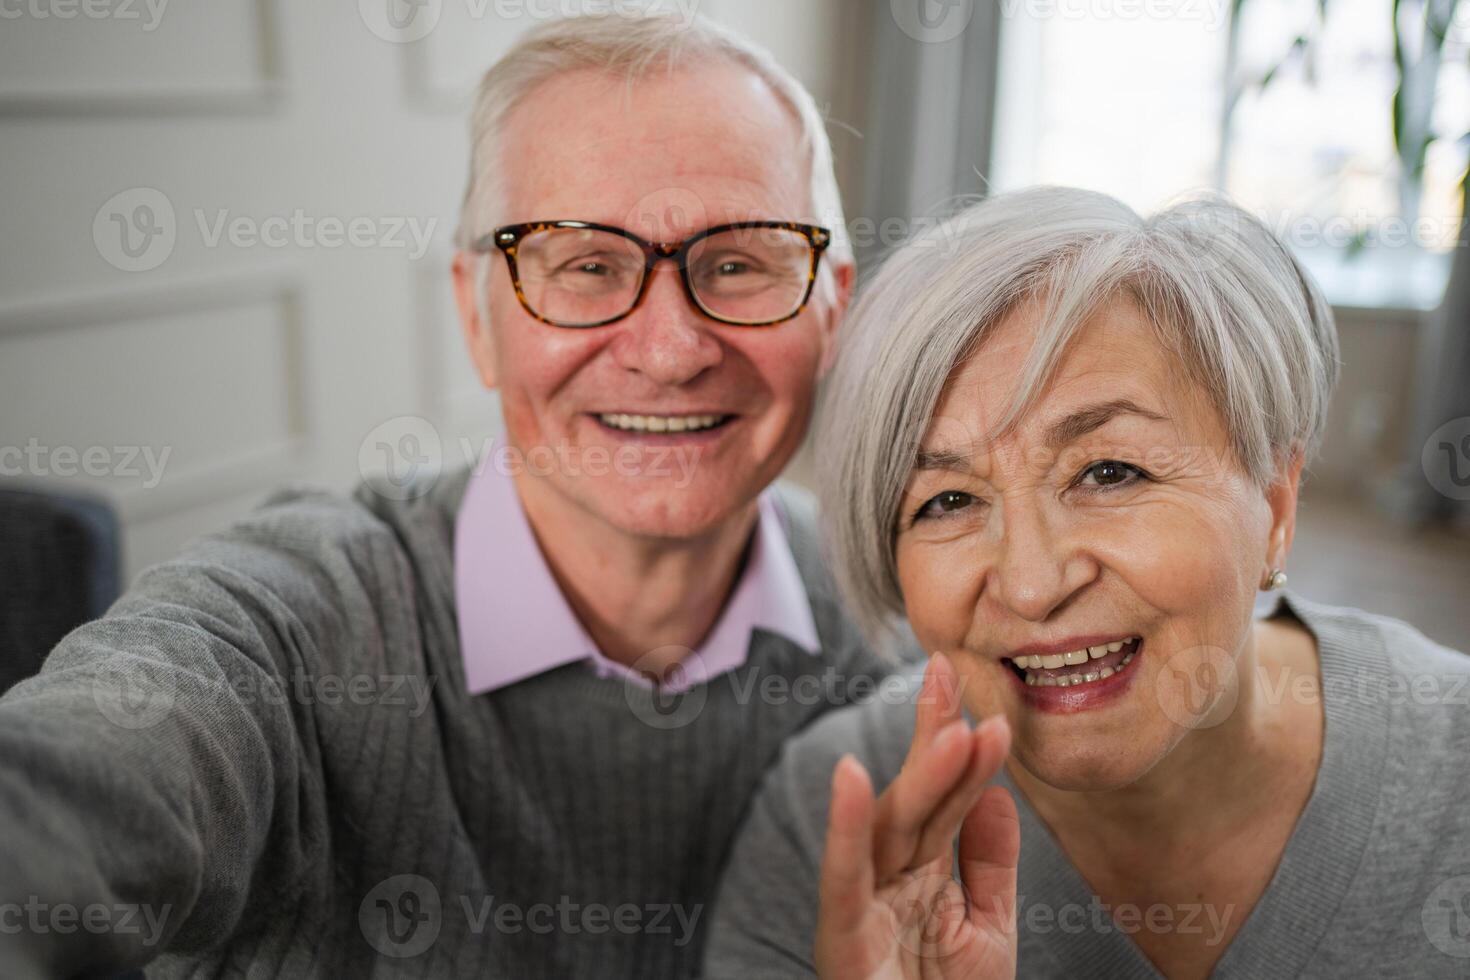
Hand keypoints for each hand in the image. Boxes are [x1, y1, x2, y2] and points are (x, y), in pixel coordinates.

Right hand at [814, 653, 1018, 979]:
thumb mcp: (987, 931)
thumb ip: (988, 862)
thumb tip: (996, 792)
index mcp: (918, 875)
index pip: (941, 799)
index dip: (958, 747)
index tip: (976, 692)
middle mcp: (886, 882)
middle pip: (913, 798)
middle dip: (931, 735)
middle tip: (947, 672)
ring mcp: (863, 908)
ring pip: (890, 829)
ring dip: (918, 775)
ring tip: (951, 726)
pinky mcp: (844, 940)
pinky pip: (845, 879)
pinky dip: (847, 828)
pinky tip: (854, 777)